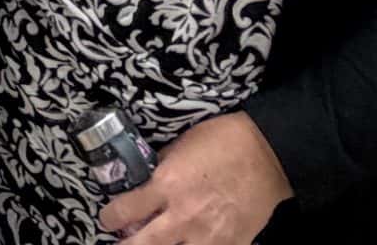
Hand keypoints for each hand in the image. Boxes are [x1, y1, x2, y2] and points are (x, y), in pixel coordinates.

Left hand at [99, 113, 290, 244]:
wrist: (268, 155)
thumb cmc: (223, 141)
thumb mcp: (181, 145)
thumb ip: (161, 168)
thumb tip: (145, 182)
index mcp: (166, 185)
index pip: (123, 211)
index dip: (110, 217)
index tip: (108, 218)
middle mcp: (182, 216)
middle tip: (122, 242)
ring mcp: (207, 236)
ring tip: (155, 243)